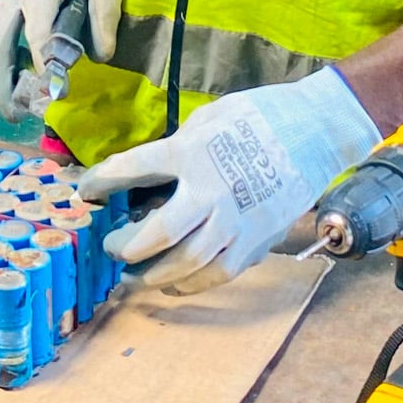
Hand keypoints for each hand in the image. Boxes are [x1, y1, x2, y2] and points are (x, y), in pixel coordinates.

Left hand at [79, 68, 380, 295]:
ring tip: (133, 276)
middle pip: (160, 234)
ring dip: (153, 275)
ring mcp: (237, 222)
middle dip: (127, 247)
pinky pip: (217, 274)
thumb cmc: (256, 118)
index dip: (103, 182)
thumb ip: (175, 150)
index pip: (133, 169)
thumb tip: (143, 175)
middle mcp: (213, 192)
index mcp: (194, 153)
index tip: (87, 191)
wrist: (315, 132)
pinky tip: (172, 283)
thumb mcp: (206, 121)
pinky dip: (189, 284)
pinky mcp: (257, 242)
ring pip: (187, 264)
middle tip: (113, 248)